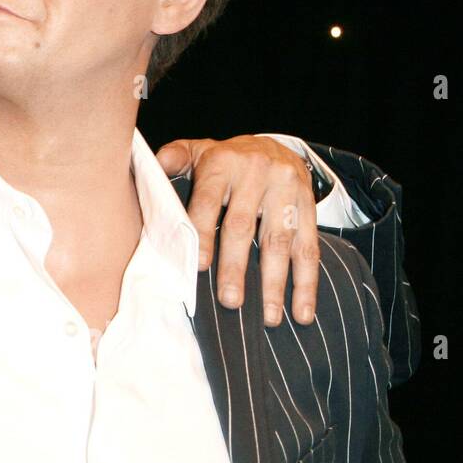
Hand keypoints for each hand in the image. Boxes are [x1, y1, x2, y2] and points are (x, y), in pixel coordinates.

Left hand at [156, 136, 318, 326]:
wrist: (275, 145)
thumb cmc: (224, 160)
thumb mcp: (197, 151)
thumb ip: (173, 159)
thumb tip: (153, 168)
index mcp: (222, 163)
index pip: (206, 201)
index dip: (202, 233)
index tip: (200, 266)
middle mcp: (256, 174)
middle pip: (242, 225)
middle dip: (236, 266)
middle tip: (231, 302)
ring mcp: (286, 190)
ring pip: (280, 240)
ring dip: (275, 283)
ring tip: (269, 317)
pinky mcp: (309, 205)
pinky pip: (309, 246)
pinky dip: (307, 282)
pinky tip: (302, 310)